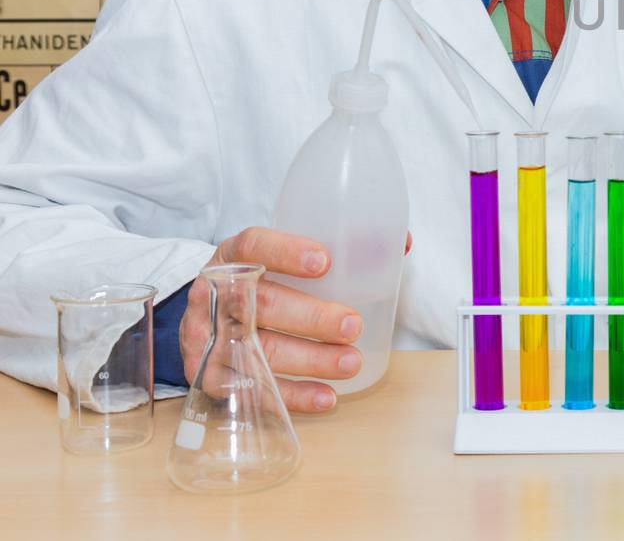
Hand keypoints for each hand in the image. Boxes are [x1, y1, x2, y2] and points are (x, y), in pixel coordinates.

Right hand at [180, 227, 411, 413]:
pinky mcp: (211, 376)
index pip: (252, 245)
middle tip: (353, 326)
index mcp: (232, 257)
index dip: (285, 251)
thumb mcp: (282, 258)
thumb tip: (400, 243)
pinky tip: (325, 396)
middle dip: (311, 317)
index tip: (325, 261)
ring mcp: (208, 338)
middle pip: (260, 304)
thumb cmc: (262, 283)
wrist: (206, 319)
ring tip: (351, 362)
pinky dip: (292, 395)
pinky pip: (252, 390)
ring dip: (309, 360)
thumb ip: (338, 246)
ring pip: (258, 350)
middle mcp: (214, 296)